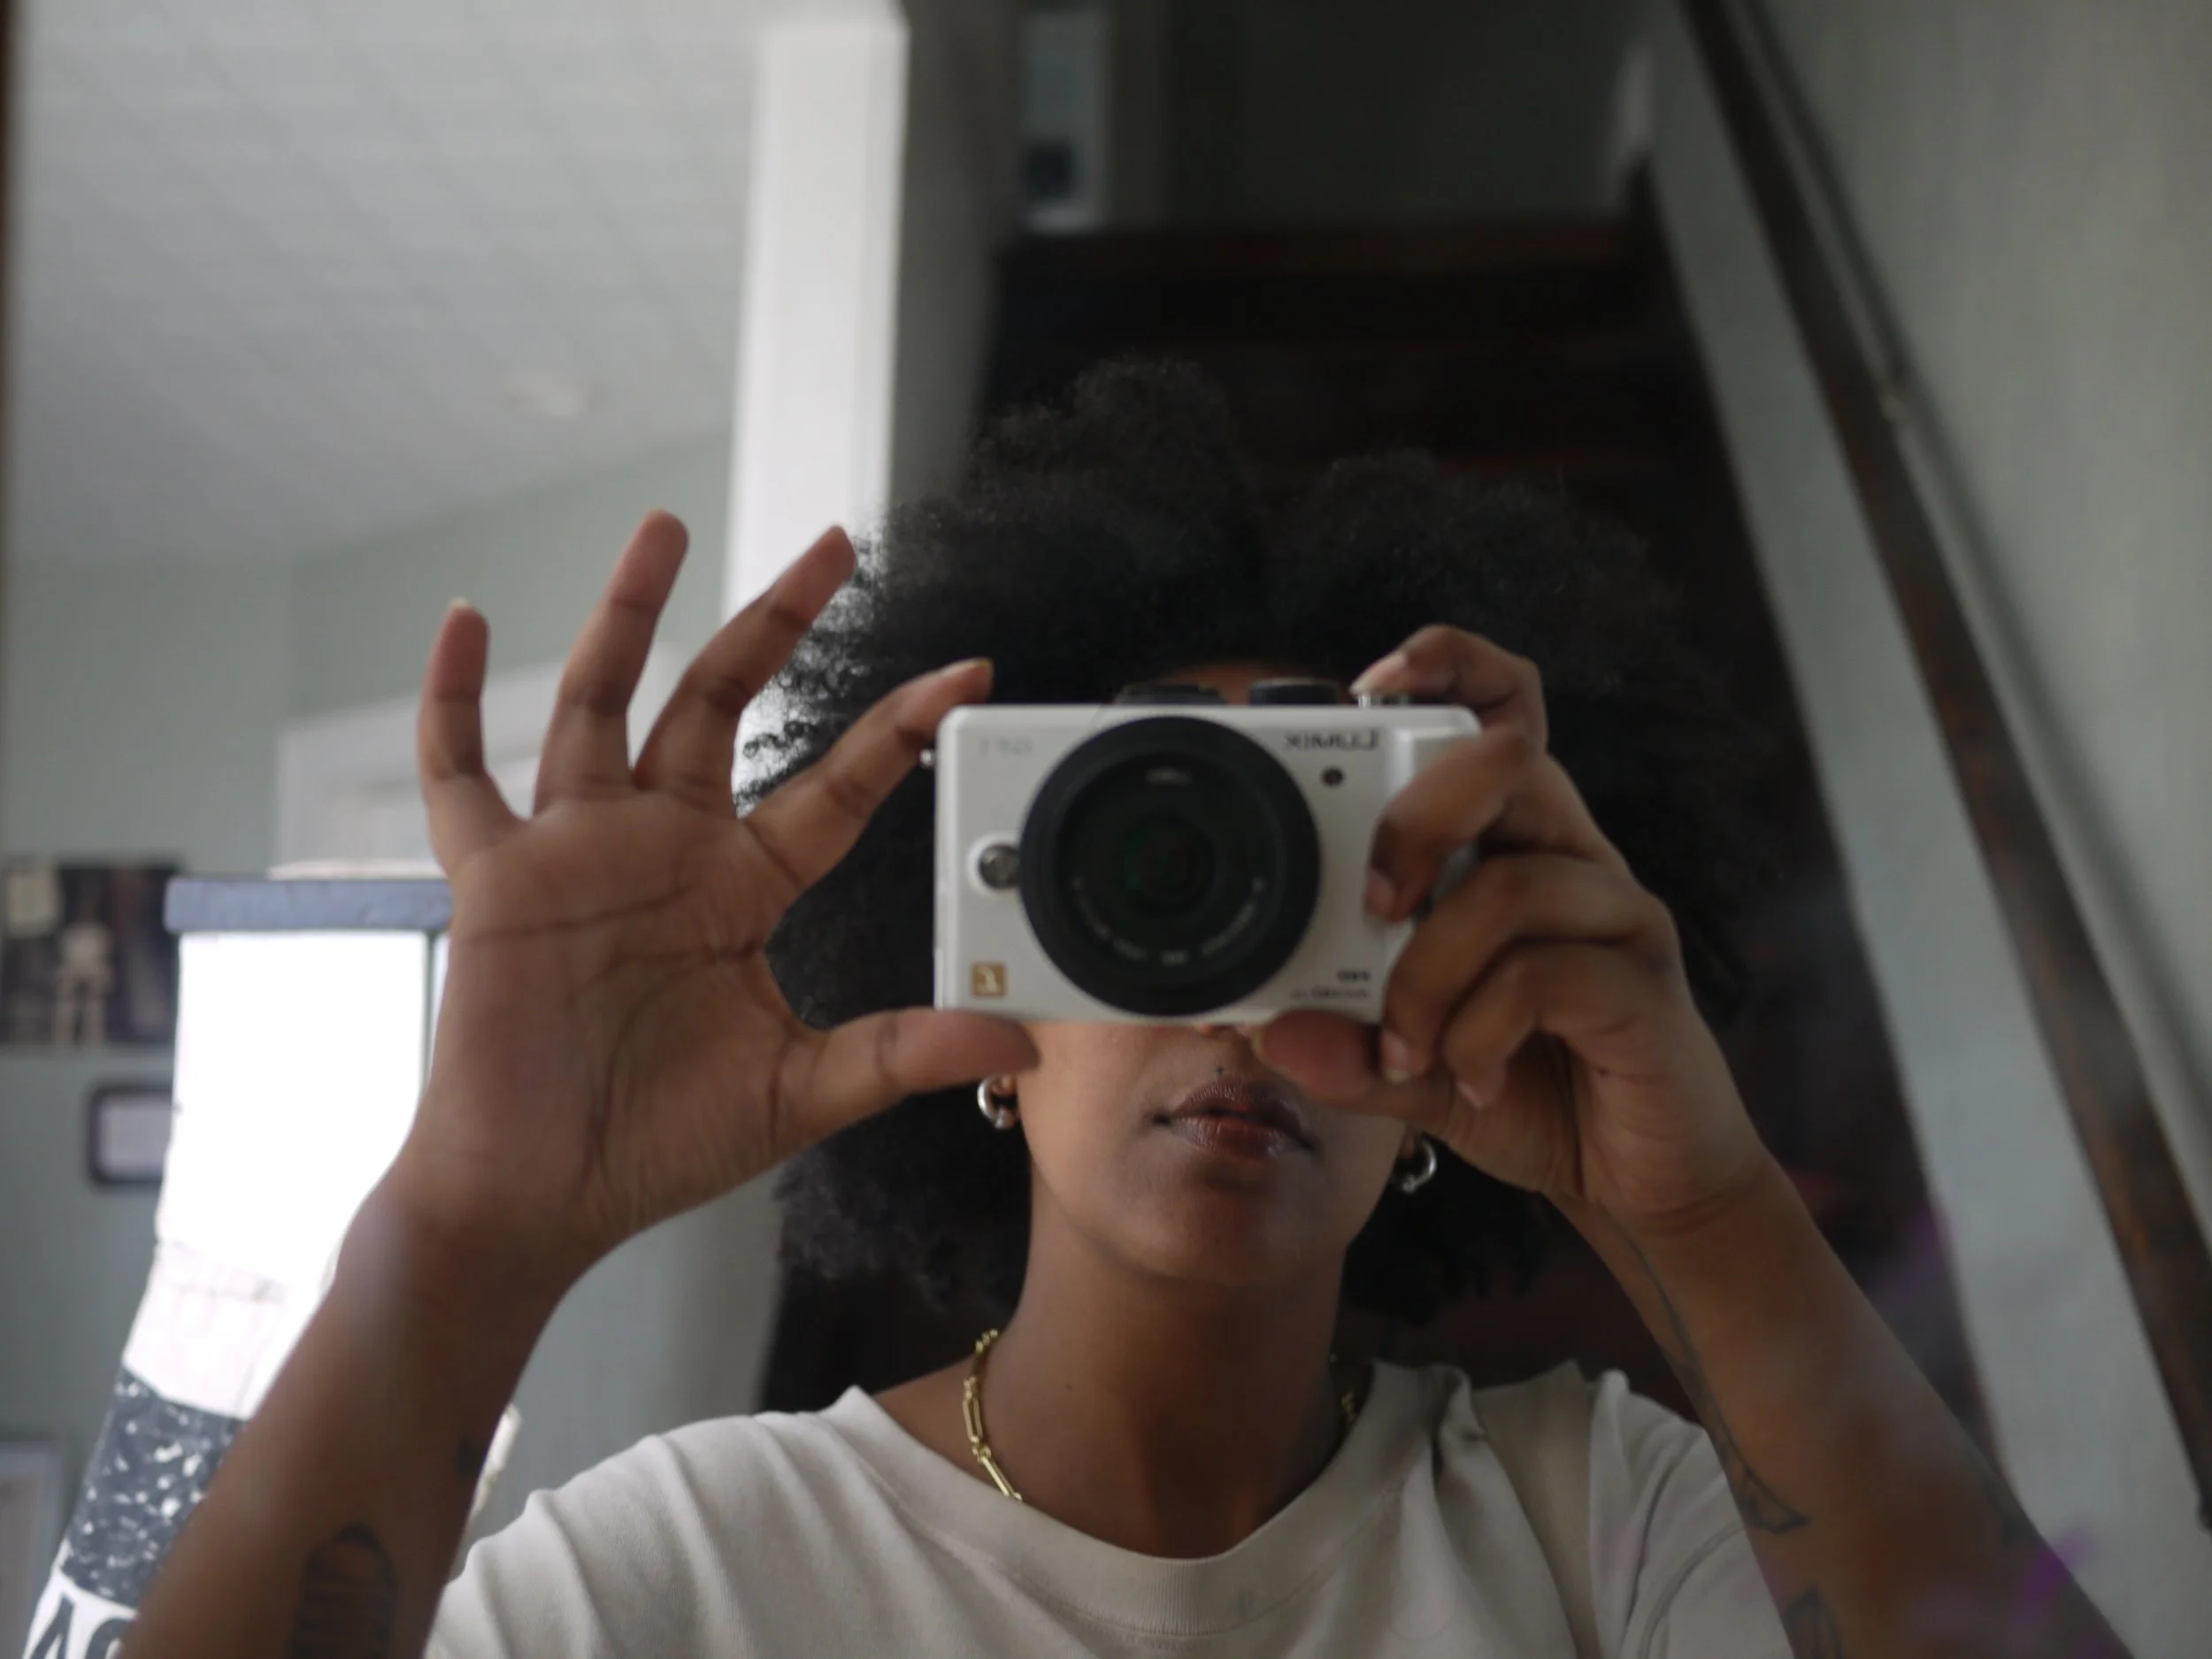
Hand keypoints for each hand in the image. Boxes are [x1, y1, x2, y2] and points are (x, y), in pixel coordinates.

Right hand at [388, 513, 1037, 1286]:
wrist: (542, 1196)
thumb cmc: (660, 1142)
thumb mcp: (800, 1091)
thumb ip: (902, 1052)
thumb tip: (1017, 1044)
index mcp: (740, 888)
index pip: (835, 785)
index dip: (899, 729)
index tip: (967, 675)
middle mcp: (664, 847)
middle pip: (724, 703)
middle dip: (777, 622)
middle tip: (836, 546)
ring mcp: (578, 851)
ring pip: (603, 701)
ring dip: (630, 614)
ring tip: (668, 527)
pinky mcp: (496, 878)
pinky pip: (458, 773)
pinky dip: (449, 699)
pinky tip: (459, 621)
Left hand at [1255, 626, 1768, 1231]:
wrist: (1647, 1179)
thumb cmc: (1533, 1089)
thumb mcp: (1415, 1068)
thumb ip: (1347, 1048)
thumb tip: (1273, 1031)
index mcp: (1512, 843)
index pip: (1502, 711)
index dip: (1450, 665)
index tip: (1367, 685)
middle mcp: (1571, 856)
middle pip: (1509, 761)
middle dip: (1418, 819)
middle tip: (1372, 906)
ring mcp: (1618, 916)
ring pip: (1517, 884)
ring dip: (1431, 973)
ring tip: (1404, 1047)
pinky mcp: (1646, 987)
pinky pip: (1552, 975)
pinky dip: (1482, 1031)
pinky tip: (1469, 1078)